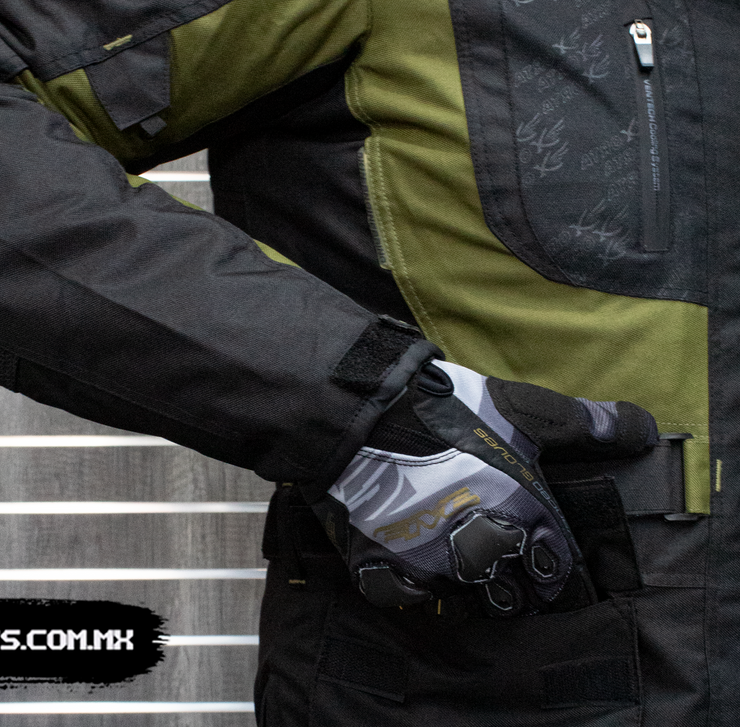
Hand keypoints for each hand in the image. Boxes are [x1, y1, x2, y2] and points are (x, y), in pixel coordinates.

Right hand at [309, 359, 657, 614]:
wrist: (362, 409)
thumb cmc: (447, 406)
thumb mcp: (522, 407)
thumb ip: (585, 424)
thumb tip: (645, 430)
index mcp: (523, 515)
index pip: (556, 572)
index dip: (551, 567)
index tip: (539, 556)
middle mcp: (485, 549)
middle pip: (514, 597)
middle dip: (512, 584)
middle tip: (498, 560)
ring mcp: (433, 565)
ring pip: (465, 601)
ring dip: (466, 588)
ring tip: (458, 564)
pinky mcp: (386, 569)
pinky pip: (412, 601)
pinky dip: (416, 589)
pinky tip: (415, 566)